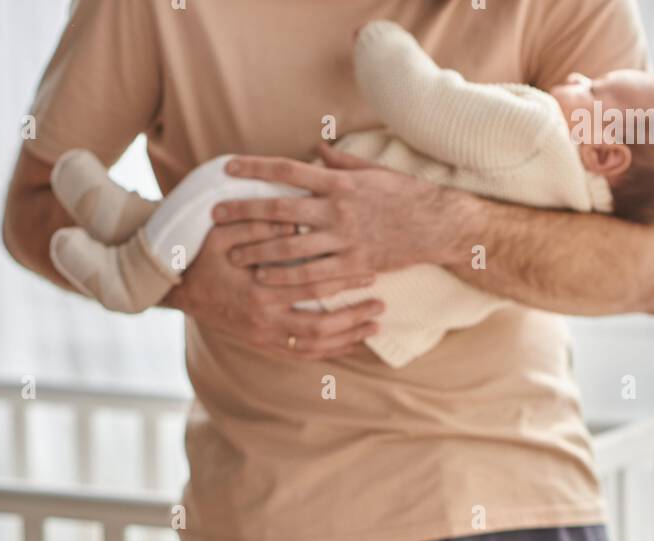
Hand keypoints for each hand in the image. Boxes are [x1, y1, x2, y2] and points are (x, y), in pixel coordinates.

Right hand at [158, 216, 385, 360]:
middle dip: (353, 319)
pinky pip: (301, 354)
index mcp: (258, 292)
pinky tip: (348, 344)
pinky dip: (327, 351)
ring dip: (346, 339)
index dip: (343, 283)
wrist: (176, 288)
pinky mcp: (262, 343)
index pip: (312, 288)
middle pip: (320, 327)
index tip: (370, 273)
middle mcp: (263, 321)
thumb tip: (296, 219)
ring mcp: (263, 337)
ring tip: (372, 329)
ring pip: (314, 347)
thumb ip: (259, 224)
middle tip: (380, 308)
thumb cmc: (201, 255)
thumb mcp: (223, 232)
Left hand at [210, 146, 449, 289]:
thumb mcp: (372, 171)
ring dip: (258, 251)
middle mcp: (337, 209)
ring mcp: (345, 239)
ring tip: (233, 254)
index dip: (255, 168)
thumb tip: (316, 148)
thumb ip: (340, 162)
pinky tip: (266, 280)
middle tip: (215, 216)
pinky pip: (314, 275)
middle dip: (244, 213)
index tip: (227, 168)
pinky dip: (287, 278)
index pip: (287, 170)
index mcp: (338, 181)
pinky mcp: (355, 264)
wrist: (438, 224)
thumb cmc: (404, 195)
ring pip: (292, 247)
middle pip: (280, 210)